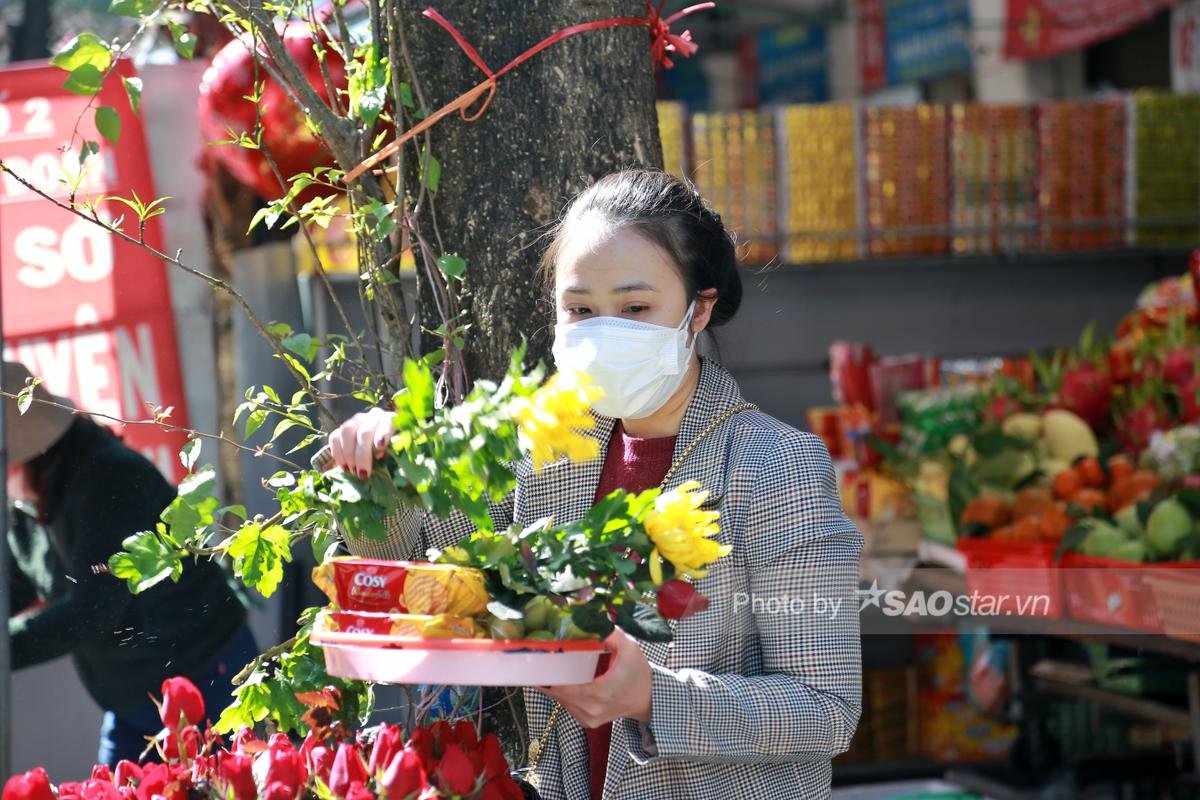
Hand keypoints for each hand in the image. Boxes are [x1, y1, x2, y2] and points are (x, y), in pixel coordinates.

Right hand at [327, 407, 393, 478]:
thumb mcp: (396, 452)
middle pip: (364, 432)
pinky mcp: (342, 428)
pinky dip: (337, 453)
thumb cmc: (391, 452)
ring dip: (348, 454)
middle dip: (362, 455)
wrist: (377, 447)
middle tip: (362, 474)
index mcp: (390, 420)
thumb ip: (391, 453)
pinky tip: (343, 466)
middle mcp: (372, 417)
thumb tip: (380, 456)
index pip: (388, 422)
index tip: (380, 446)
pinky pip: (334, 437)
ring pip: (346, 432)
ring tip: (352, 470)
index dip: (384, 433)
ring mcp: (356, 421)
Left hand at [538, 628, 652, 727]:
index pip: (564, 686)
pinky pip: (566, 704)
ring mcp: (587, 718)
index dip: (549, 673)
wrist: (647, 698)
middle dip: (547, 674)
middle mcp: (591, 709)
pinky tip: (560, 677)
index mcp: (600, 693)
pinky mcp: (586, 721)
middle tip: (538, 656)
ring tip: (546, 664)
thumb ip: (610, 633)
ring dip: (552, 683)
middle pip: (557, 692)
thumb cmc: (638, 672)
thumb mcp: (629, 648)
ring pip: (559, 699)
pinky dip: (561, 691)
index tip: (538, 658)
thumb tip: (590, 617)